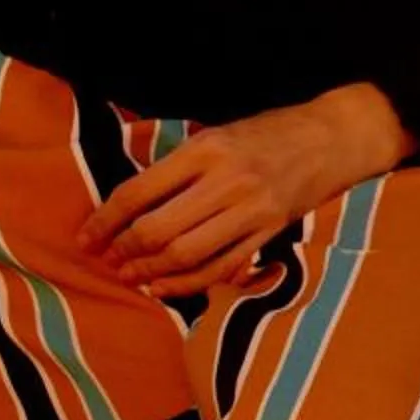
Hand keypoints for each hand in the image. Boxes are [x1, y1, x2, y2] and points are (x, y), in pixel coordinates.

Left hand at [79, 83, 410, 298]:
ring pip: (186, 254)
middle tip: (108, 260)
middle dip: (124, 251)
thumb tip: (129, 205)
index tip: (86, 238)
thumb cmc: (270, 132)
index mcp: (207, 149)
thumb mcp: (221, 133)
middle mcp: (228, 180)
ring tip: (131, 277)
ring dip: (150, 272)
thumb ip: (180, 165)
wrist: (334, 137)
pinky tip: (166, 286)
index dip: (105, 221)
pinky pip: (220, 267)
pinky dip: (188, 283)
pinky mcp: (270, 231)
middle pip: (158, 230)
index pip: (139, 192)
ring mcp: (252, 209)